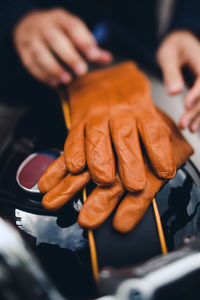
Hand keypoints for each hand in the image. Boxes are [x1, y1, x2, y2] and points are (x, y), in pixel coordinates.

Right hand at [13, 9, 111, 85]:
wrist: (27, 25)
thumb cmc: (58, 33)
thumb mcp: (73, 33)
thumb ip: (90, 47)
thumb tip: (108, 59)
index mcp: (60, 19)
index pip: (73, 27)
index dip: (84, 41)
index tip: (94, 55)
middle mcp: (44, 26)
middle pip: (56, 40)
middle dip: (69, 57)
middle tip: (82, 71)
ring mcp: (31, 39)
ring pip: (40, 53)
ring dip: (54, 68)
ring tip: (67, 80)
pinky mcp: (23, 53)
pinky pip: (31, 64)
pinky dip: (43, 75)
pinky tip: (54, 83)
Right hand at [63, 62, 175, 191]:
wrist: (100, 75)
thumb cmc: (127, 96)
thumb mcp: (146, 106)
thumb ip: (154, 129)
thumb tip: (165, 158)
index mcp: (140, 110)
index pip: (153, 132)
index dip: (160, 153)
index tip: (165, 173)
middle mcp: (118, 114)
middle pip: (125, 138)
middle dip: (130, 162)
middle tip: (134, 185)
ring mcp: (96, 116)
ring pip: (98, 138)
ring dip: (100, 160)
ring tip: (104, 180)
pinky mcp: (78, 119)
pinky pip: (74, 136)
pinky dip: (73, 151)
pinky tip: (76, 166)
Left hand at [157, 31, 199, 131]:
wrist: (182, 41)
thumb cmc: (173, 47)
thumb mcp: (167, 55)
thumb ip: (170, 73)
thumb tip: (174, 92)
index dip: (197, 92)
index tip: (185, 104)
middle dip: (197, 110)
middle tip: (183, 124)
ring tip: (189, 129)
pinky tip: (195, 125)